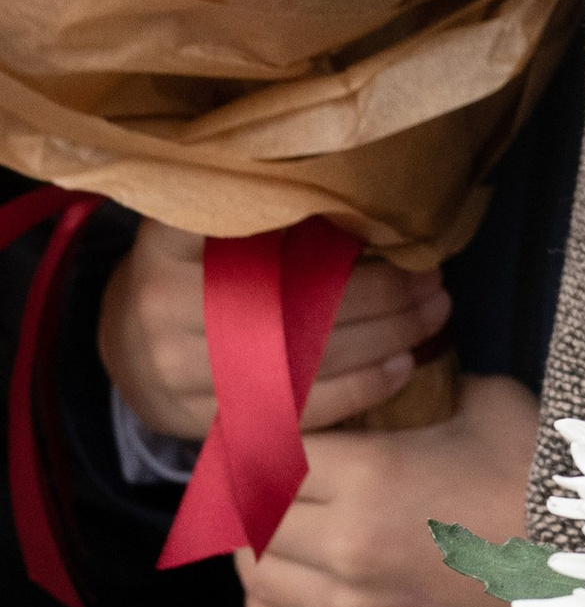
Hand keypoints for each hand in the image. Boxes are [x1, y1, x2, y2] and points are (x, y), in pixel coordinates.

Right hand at [99, 222, 451, 441]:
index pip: (239, 220)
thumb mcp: (202, 228)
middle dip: (378, 292)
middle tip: (432, 277)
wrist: (128, 354)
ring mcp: (181, 373)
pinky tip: (402, 366)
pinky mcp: (208, 422)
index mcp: (166, 243)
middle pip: (292, 300)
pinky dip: (358, 389)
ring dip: (383, 338)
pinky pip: (297, 410)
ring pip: (302, 358)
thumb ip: (260, 207)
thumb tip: (363, 184)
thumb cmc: (191, 274)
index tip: (385, 216)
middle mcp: (164, 307)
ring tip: (433, 313)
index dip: (315, 218)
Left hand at [233, 371, 541, 606]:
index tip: (258, 424)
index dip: (256, 434)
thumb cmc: (547, 482)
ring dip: (253, 545)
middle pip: (249, 515)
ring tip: (271, 524)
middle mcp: (347, 547)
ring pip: (254, 576)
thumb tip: (404, 371)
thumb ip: (431, 387)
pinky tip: (281, 581)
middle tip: (260, 470)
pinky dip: (266, 604)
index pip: (269, 451)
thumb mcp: (491, 406)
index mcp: (372, 476)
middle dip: (248, 488)